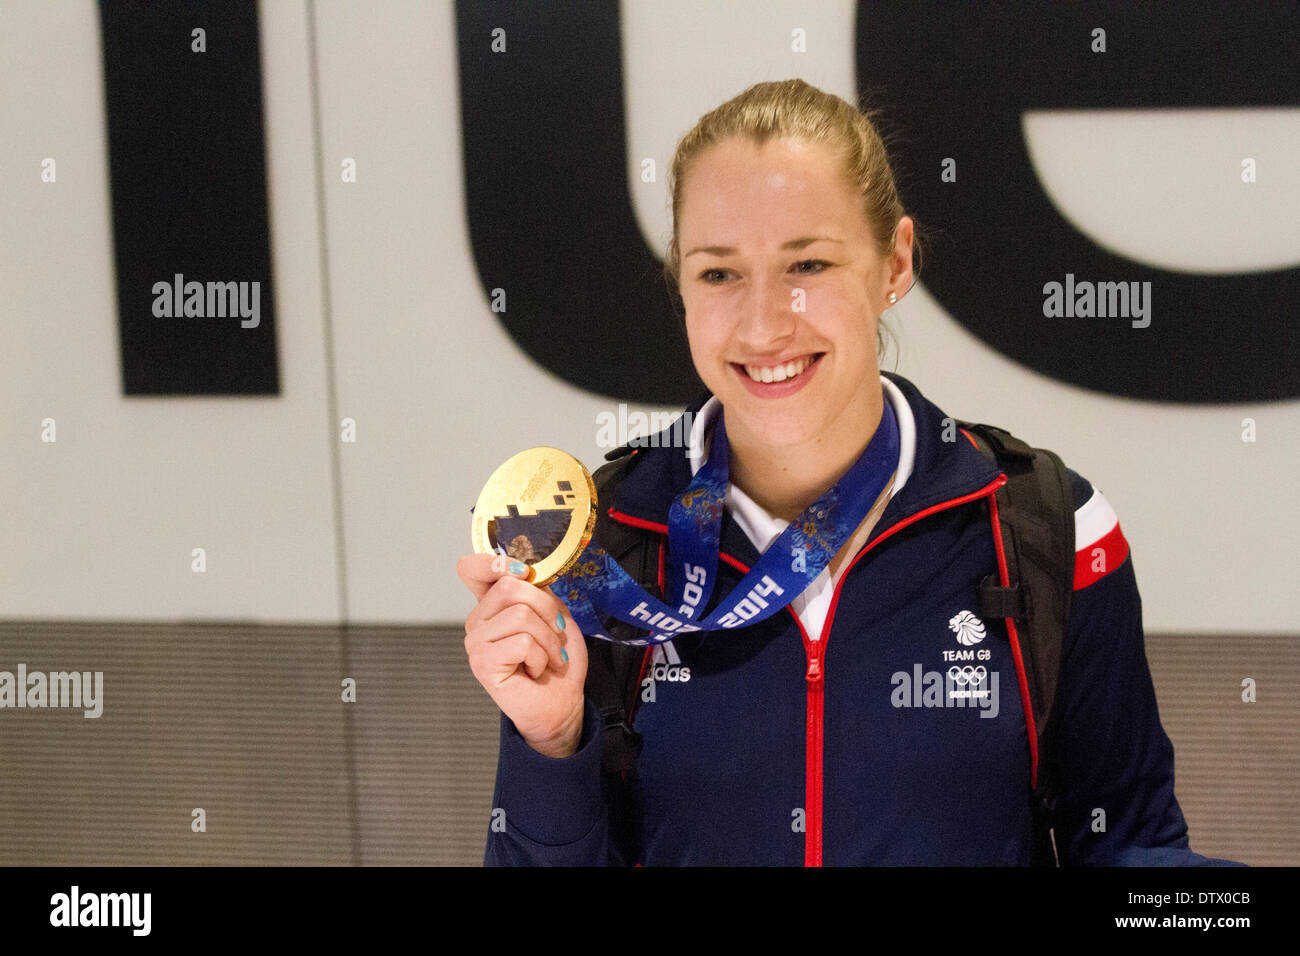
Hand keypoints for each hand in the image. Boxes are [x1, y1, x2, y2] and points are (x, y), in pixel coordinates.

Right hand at [457, 553, 587, 756]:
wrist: (562, 700)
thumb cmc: (556, 659)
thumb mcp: (554, 613)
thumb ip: (537, 589)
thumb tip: (527, 571)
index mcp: (491, 604)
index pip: (472, 568)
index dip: (496, 562)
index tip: (523, 572)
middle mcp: (478, 620)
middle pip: (511, 586)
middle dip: (547, 609)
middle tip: (554, 633)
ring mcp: (475, 642)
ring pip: (521, 615)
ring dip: (548, 639)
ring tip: (548, 656)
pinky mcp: (482, 663)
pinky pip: (522, 642)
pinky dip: (541, 656)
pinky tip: (535, 669)